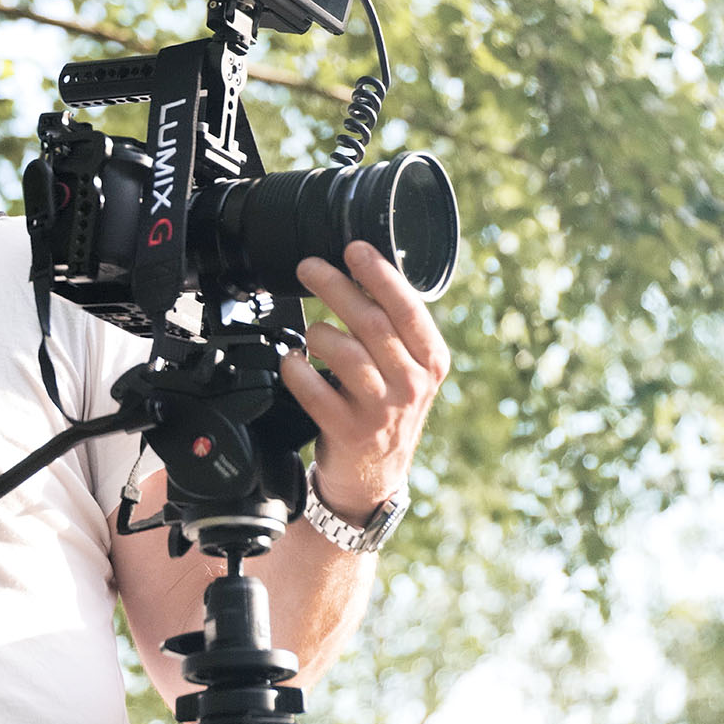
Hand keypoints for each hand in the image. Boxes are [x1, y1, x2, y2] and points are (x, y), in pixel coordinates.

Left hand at [281, 240, 449, 521]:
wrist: (375, 475)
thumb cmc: (386, 408)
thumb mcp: (407, 368)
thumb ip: (393, 327)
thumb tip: (364, 270)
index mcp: (431, 361)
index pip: (408, 309)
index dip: (380, 274)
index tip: (354, 248)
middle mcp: (412, 384)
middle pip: (371, 323)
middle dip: (335, 286)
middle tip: (308, 267)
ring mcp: (380, 410)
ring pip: (345, 352)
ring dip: (317, 331)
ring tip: (309, 330)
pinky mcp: (347, 430)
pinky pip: (314, 389)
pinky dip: (296, 368)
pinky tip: (292, 360)